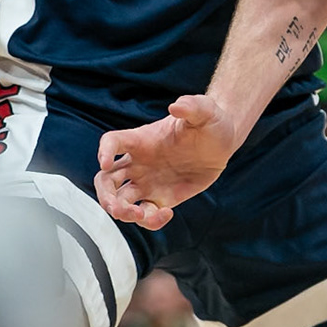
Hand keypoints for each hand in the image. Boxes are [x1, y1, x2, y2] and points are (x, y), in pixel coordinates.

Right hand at [94, 95, 243, 229]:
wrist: (222, 142)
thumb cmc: (209, 122)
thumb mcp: (205, 111)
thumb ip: (192, 106)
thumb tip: (177, 105)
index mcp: (142, 140)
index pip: (112, 142)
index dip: (104, 151)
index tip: (106, 163)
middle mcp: (138, 163)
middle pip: (106, 181)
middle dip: (106, 196)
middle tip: (119, 206)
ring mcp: (147, 182)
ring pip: (120, 201)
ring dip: (123, 212)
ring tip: (141, 214)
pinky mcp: (160, 198)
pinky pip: (146, 214)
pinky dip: (150, 220)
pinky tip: (166, 213)